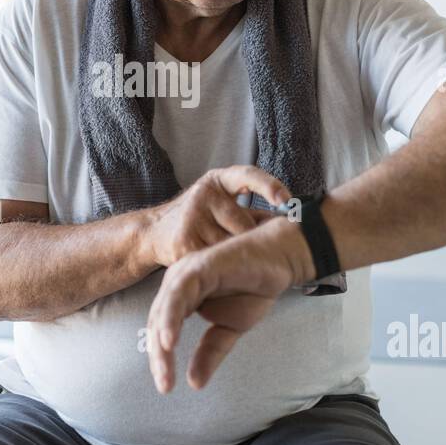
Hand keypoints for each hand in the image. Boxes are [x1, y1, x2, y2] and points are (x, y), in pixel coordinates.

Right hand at [144, 165, 289, 267]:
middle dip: (248, 242)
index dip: (270, 186)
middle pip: (244, 225)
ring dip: (232, 258)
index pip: (248, 175)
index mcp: (217, 180)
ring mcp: (192, 217)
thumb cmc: (198, 219)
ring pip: (230, 246)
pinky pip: (215, 260)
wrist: (153, 232)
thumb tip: (292, 221)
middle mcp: (204, 194)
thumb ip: (252, 212)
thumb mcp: (221, 205)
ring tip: (224, 258)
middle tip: (245, 250)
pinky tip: (215, 269)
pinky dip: (218, 268)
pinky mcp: (184, 242)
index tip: (288, 201)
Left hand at [146, 217, 314, 392]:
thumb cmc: (253, 287)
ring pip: (164, 310)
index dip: (161, 359)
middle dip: (159, 356)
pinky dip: (172, 317)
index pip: (162, 331)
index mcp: (181, 297)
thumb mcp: (230, 329)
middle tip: (164, 385)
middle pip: (158, 323)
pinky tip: (170, 340)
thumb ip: (210, 353)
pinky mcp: (200, 266)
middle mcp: (178, 283)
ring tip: (163, 369)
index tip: (166, 386)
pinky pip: (180, 293)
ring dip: (162, 341)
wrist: (279, 259)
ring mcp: (186, 273)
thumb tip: (194, 384)